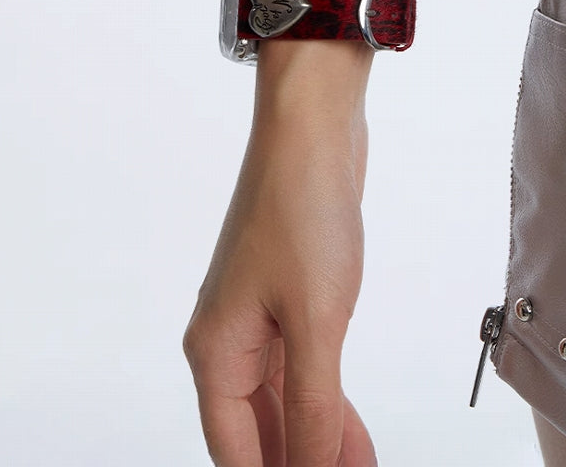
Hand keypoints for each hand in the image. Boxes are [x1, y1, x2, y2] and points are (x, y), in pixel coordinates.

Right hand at [183, 100, 377, 466]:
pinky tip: (349, 425)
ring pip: (281, 401)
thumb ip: (313, 408)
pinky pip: (300, 366)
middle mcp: (227, 339)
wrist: (312, 132)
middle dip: (302, 462)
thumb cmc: (302, 210)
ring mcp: (257, 317)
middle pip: (258, 431)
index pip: (237, 452)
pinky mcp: (286, 297)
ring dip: (318, 437)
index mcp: (216, 351)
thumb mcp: (316, 322)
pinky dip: (325, 398)